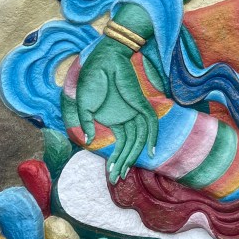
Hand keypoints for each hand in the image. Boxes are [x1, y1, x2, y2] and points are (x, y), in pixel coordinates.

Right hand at [75, 37, 158, 183]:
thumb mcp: (84, 106)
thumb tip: (87, 141)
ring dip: (133, 155)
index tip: (111, 175)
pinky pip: (150, 122)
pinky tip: (151, 152)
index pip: (120, 144)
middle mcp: (126, 117)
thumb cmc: (92, 80)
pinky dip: (153, 137)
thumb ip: (86, 123)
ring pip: (139, 138)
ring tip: (124, 171)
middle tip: (116, 179)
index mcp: (114, 119)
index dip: (116, 160)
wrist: (102, 60)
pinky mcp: (140, 103)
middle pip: (130, 145)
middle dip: (123, 163)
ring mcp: (133, 111)